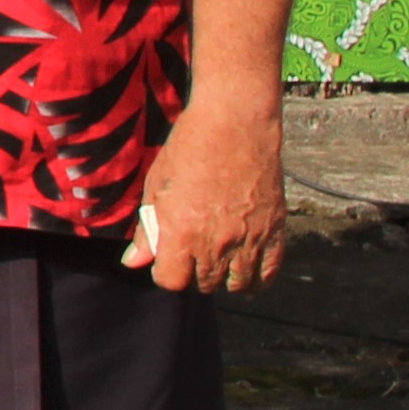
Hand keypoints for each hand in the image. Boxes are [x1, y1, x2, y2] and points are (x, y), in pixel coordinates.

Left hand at [127, 86, 286, 295]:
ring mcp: (248, 240)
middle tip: (192, 253)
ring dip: (224, 279)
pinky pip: (268, 274)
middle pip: (203, 284)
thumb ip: (147, 231)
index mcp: (182, 233)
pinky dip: (256, 279)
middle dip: (193, 273)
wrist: (235, 125)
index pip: (171, 281)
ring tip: (218, 262)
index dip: (165, 272)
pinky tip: (246, 270)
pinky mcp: (274, 232)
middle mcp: (216, 243)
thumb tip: (134, 263)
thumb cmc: (188, 150)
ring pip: (237, 284)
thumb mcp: (156, 187)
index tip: (166, 260)